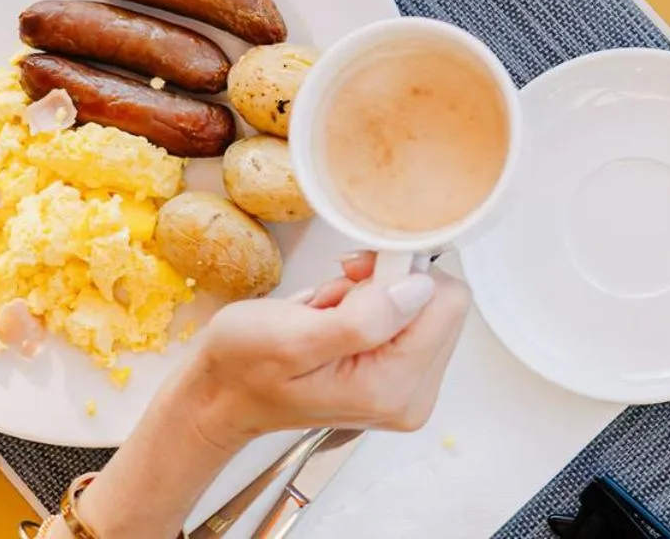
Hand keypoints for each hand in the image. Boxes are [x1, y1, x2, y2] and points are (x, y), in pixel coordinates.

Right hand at [182, 252, 470, 450]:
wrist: (222, 394)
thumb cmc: (244, 366)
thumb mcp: (292, 338)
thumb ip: (363, 319)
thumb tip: (421, 289)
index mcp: (393, 388)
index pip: (448, 301)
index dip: (401, 273)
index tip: (356, 275)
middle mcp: (412, 396)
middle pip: (442, 303)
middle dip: (388, 285)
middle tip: (336, 299)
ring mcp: (407, 388)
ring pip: (424, 304)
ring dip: (375, 293)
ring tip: (328, 314)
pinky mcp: (399, 376)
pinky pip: (408, 316)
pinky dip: (371, 304)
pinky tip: (335, 320)